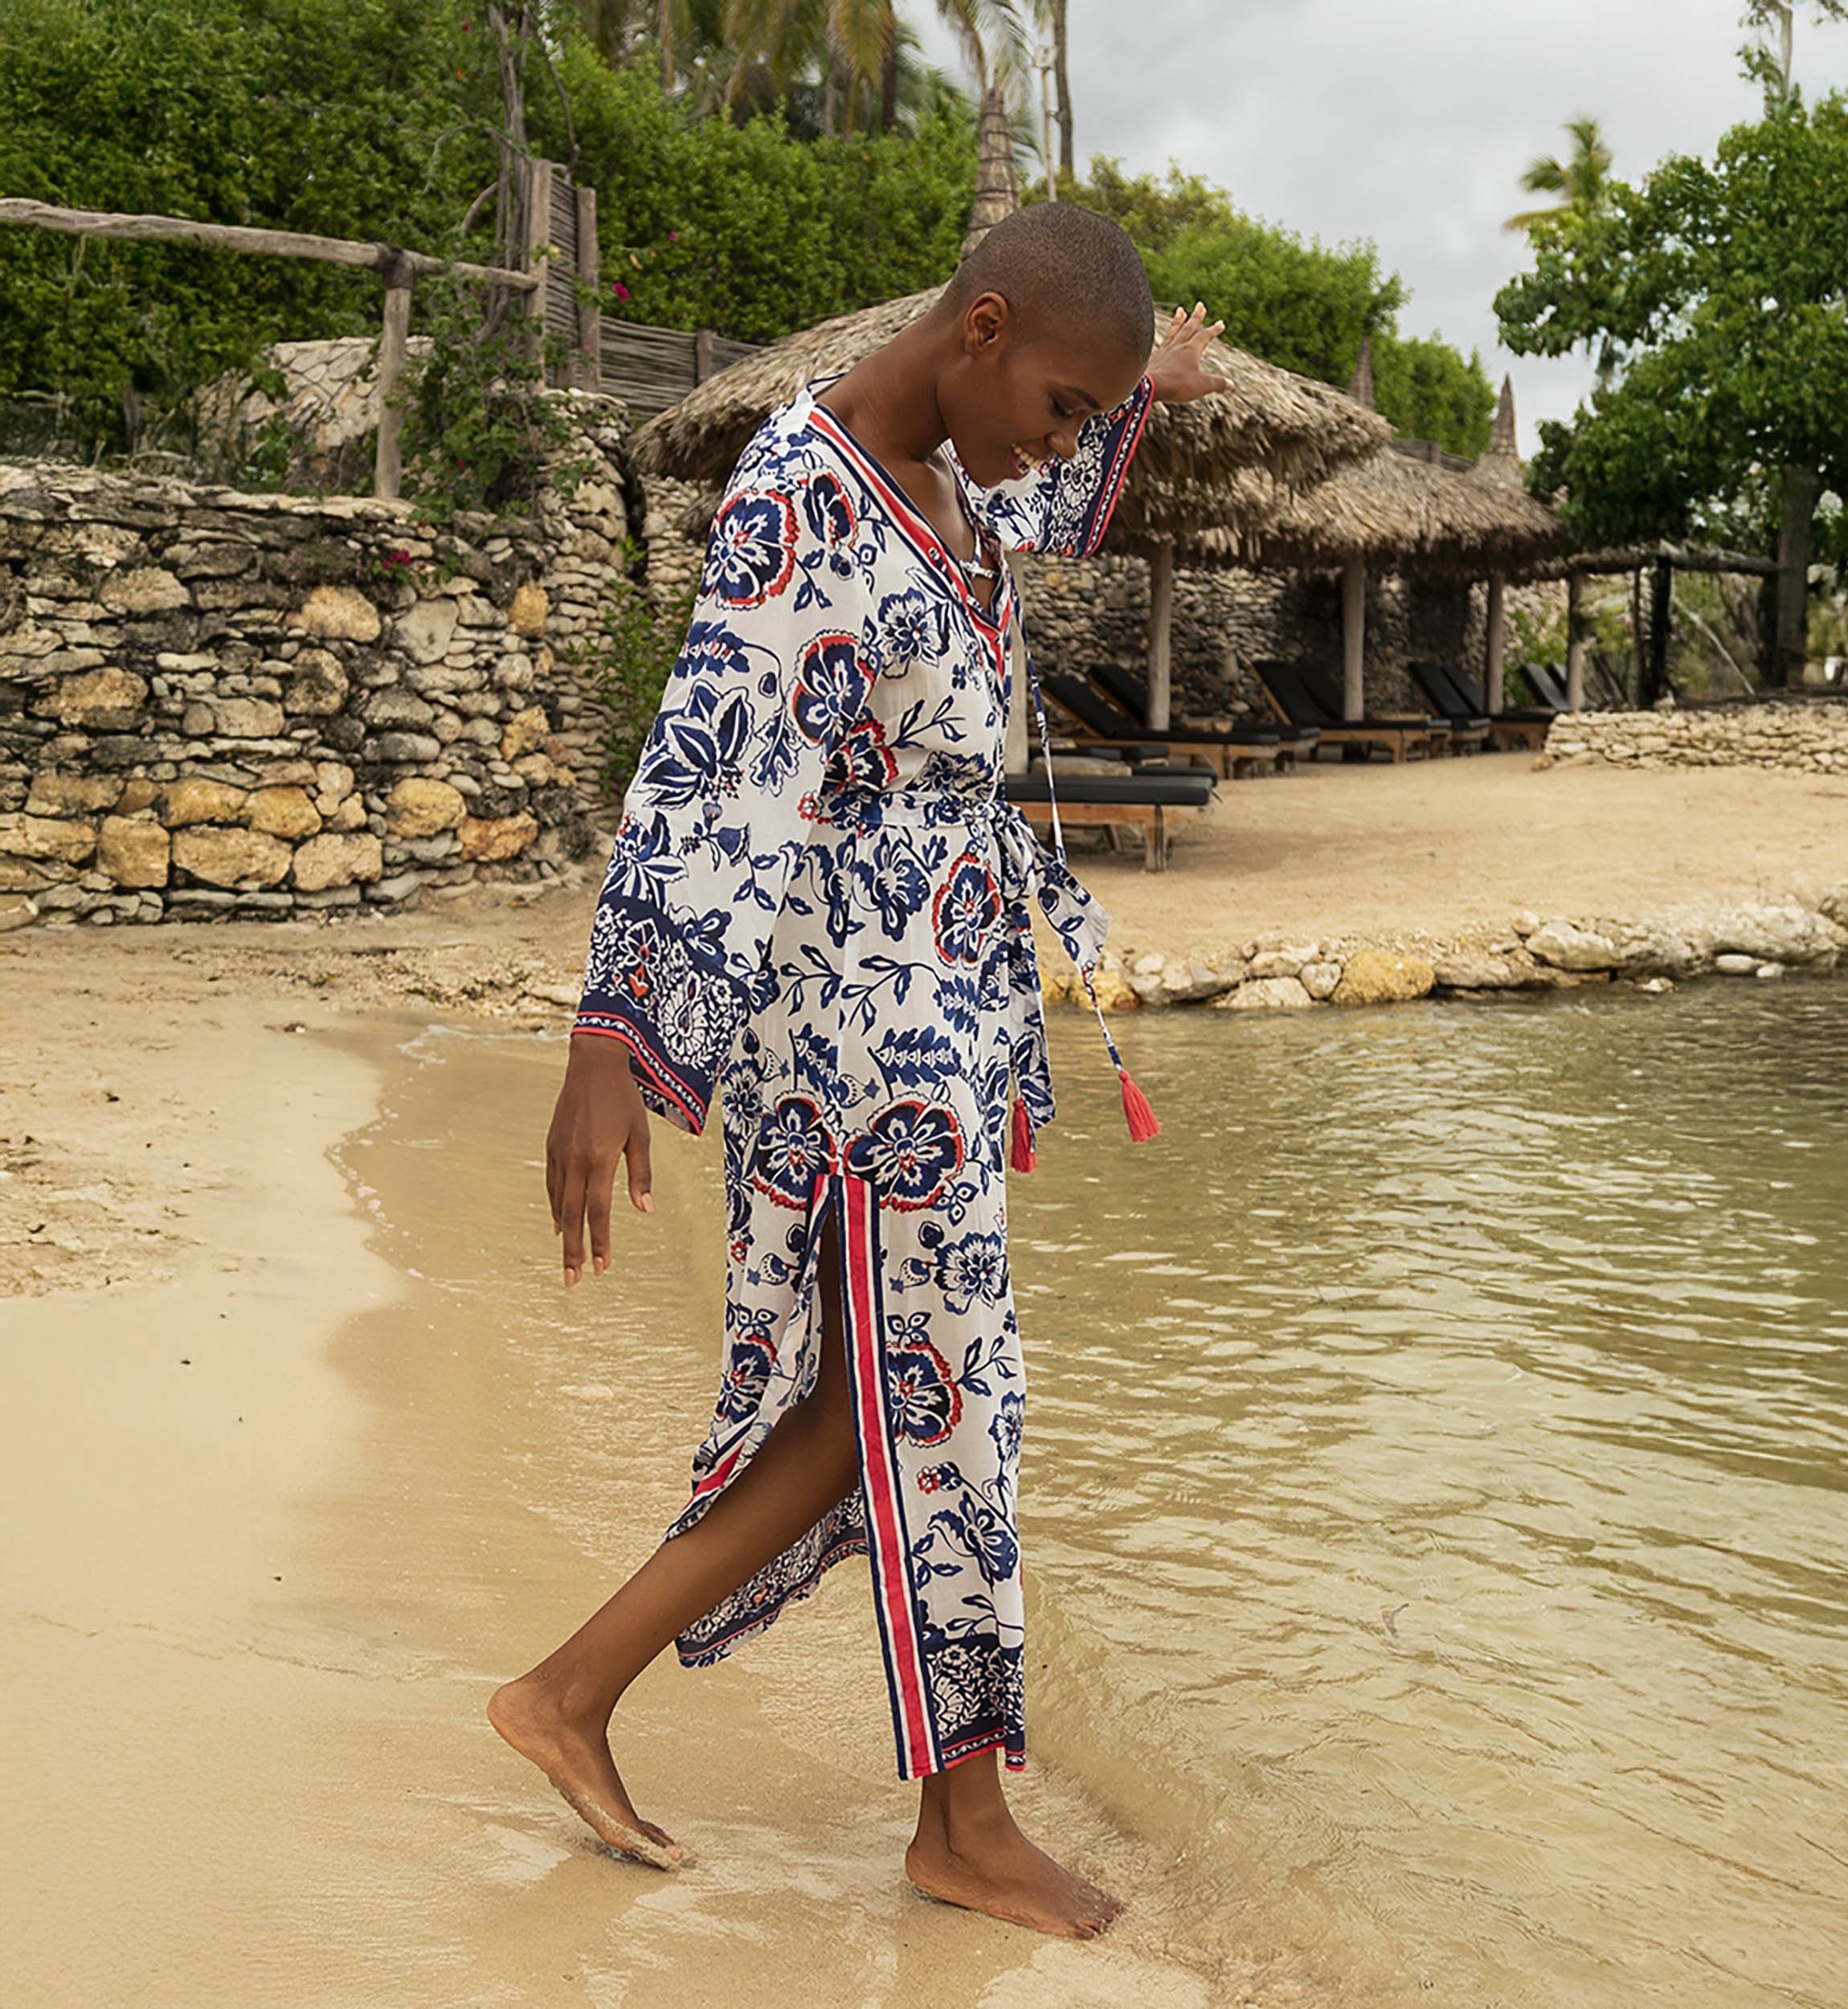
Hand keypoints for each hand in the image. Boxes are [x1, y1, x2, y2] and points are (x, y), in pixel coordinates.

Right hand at [545, 1033, 652, 1286]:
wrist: (592, 1064)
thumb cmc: (624, 1099)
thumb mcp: (641, 1135)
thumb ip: (641, 1174)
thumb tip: (645, 1211)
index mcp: (600, 1159)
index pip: (599, 1210)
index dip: (601, 1241)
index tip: (603, 1266)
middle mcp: (575, 1160)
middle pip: (571, 1216)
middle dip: (573, 1251)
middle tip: (574, 1280)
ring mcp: (559, 1153)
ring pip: (558, 1203)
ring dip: (563, 1234)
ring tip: (568, 1260)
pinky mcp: (551, 1146)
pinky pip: (551, 1185)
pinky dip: (554, 1208)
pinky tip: (557, 1223)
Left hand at [1146, 302, 1227, 404]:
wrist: (1148, 387)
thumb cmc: (1176, 384)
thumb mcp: (1201, 386)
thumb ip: (1217, 384)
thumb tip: (1230, 385)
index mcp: (1191, 349)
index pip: (1204, 336)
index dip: (1214, 330)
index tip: (1221, 323)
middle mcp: (1177, 346)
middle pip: (1188, 328)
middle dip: (1196, 317)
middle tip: (1200, 305)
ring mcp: (1164, 351)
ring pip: (1173, 332)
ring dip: (1178, 321)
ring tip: (1180, 310)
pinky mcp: (1154, 359)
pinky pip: (1162, 343)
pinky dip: (1165, 338)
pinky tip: (1164, 338)